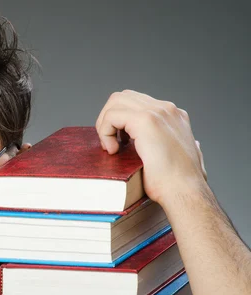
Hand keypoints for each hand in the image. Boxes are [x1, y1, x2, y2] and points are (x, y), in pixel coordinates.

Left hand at [95, 90, 207, 206]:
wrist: (185, 192)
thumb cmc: (179, 183)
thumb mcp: (183, 159)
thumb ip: (182, 147)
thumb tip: (194, 146)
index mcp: (173, 117)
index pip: (136, 103)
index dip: (120, 121)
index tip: (119, 144)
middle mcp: (167, 110)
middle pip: (123, 97)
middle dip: (109, 118)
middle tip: (110, 144)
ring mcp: (158, 112)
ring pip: (116, 102)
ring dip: (105, 124)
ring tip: (111, 148)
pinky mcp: (146, 121)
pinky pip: (112, 115)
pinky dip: (105, 132)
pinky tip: (113, 150)